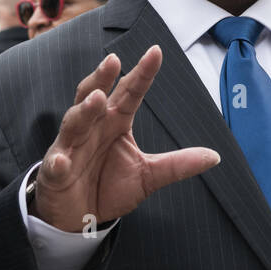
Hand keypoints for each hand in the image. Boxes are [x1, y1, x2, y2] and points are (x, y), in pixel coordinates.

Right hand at [31, 46, 219, 232]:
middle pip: (94, 96)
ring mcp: (71, 147)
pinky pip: (56, 164)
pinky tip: (62, 160)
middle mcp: (92, 128)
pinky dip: (58, 161)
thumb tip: (215, 156)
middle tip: (114, 61)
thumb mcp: (148, 176)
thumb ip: (177, 164)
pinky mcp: (56, 172)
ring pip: (75, 123)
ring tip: (96, 99)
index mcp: (115, 123)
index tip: (156, 51)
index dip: (142, 73)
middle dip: (102, 78)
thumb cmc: (110, 187)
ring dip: (84, 110)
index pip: (130, 93)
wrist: (79, 218)